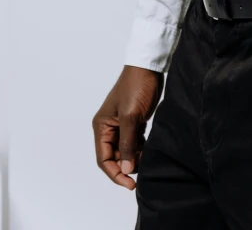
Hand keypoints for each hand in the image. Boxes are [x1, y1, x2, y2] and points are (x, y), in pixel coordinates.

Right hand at [92, 65, 163, 190]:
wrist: (149, 68)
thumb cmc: (136, 87)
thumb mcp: (131, 117)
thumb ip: (128, 144)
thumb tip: (127, 169)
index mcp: (102, 126)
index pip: (104, 159)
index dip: (115, 174)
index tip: (130, 184)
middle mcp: (109, 128)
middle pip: (114, 157)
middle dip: (126, 167)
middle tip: (142, 172)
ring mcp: (122, 125)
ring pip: (126, 151)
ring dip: (135, 158)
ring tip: (148, 159)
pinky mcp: (134, 122)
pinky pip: (135, 142)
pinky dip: (141, 149)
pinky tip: (149, 150)